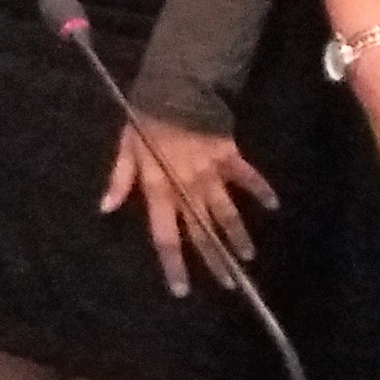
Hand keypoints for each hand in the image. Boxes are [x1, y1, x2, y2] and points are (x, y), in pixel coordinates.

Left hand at [98, 116, 273, 296]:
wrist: (177, 88)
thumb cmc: (145, 119)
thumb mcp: (126, 147)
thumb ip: (119, 180)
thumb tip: (105, 207)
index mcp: (160, 189)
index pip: (165, 235)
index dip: (173, 264)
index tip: (182, 290)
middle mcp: (188, 188)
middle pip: (202, 232)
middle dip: (215, 261)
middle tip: (229, 284)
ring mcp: (212, 174)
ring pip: (228, 213)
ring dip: (239, 236)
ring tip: (248, 257)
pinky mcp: (229, 157)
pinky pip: (247, 177)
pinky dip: (261, 190)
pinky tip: (274, 205)